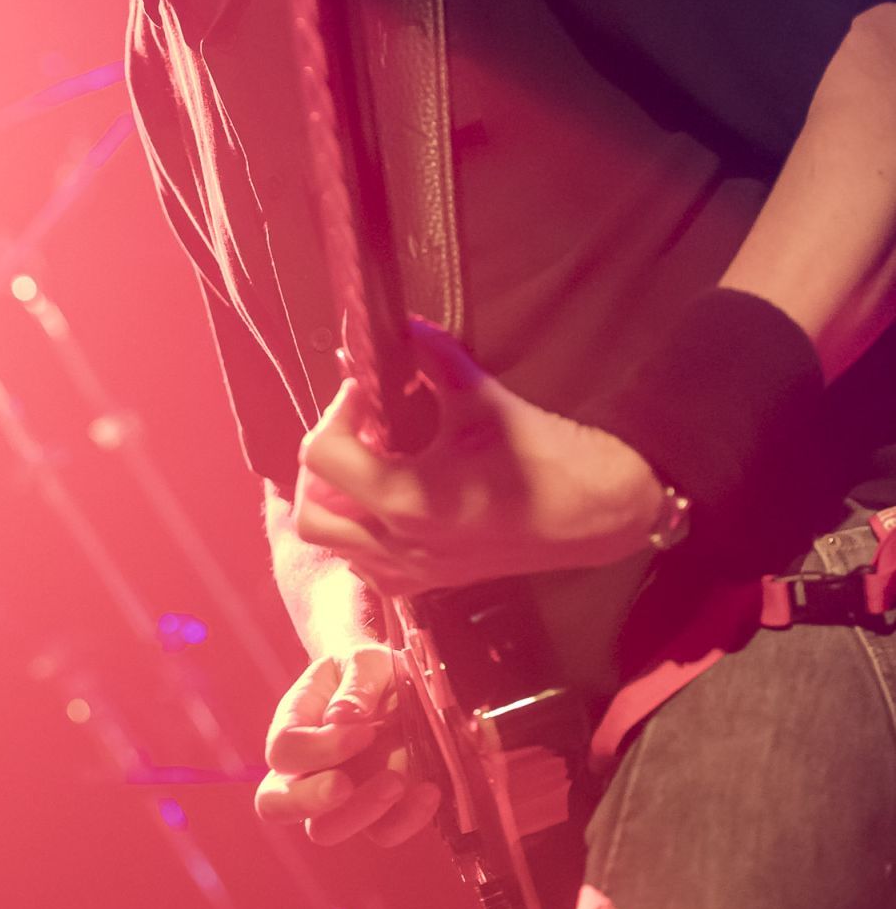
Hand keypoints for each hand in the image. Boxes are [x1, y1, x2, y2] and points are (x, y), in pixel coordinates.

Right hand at [254, 644, 440, 846]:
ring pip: (325, 830)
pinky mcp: (376, 812)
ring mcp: (338, 797)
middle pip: (275, 805)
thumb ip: (355, 684)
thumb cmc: (370, 671)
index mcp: (293, 724)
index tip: (365, 731)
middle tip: (345, 784)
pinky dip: (407, 820)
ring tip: (398, 781)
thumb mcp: (365, 661)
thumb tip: (341, 717)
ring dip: (361, 813)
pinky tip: (429, 790)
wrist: (396, 683)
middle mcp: (305, 768)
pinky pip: (382, 833)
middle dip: (309, 800)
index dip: (320, 749)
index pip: (284, 751)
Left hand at [293, 319, 664, 594]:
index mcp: (407, 499)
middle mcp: (401, 545)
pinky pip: (368, 568)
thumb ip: (432, 355)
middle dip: (321, 465)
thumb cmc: (544, 455)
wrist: (598, 511)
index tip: (365, 390)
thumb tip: (402, 326)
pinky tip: (390, 499)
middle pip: (311, 514)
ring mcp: (416, 571)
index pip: (321, 456)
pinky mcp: (434, 582)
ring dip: (337, 502)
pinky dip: (361, 534)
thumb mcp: (481, 395)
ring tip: (371, 462)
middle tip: (354, 430)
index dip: (335, 412)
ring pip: (336, 544)